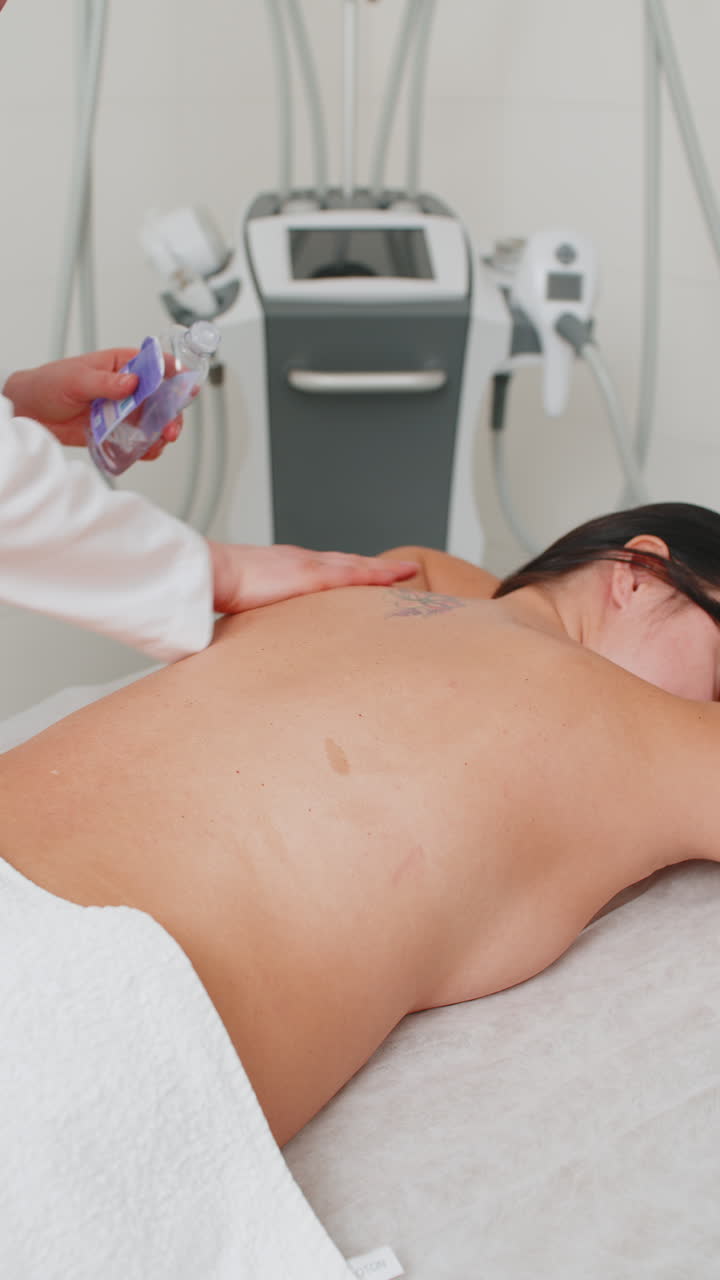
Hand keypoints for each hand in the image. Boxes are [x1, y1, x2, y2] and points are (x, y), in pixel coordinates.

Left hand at [3, 349, 181, 457]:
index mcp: (121, 364)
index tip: (186, 387)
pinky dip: (147, 447)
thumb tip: (131, 382)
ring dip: (162, 433)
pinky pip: (139, 439)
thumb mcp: (75, 378)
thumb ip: (104, 382)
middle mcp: (127, 387)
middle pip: (161, 398)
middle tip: (171, 429)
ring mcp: (124, 410)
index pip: (155, 364)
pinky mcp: (118, 431)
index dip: (174, 374)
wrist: (31, 411)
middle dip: (171, 413)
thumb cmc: (49, 384)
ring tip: (159, 444)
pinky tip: (147, 452)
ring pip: (154, 421)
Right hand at [208, 542, 418, 613]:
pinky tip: (396, 577)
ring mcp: (309, 566)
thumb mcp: (243, 604)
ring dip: (384, 568)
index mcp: (286, 567)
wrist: (210, 575)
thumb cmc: (218, 590)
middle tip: (401, 570)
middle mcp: (302, 561)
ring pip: (357, 565)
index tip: (367, 575)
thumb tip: (251, 639)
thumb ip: (256, 616)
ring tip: (408, 572)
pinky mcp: (312, 575)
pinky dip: (377, 574)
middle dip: (375, 566)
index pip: (326, 567)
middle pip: (349, 561)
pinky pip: (354, 574)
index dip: (350, 570)